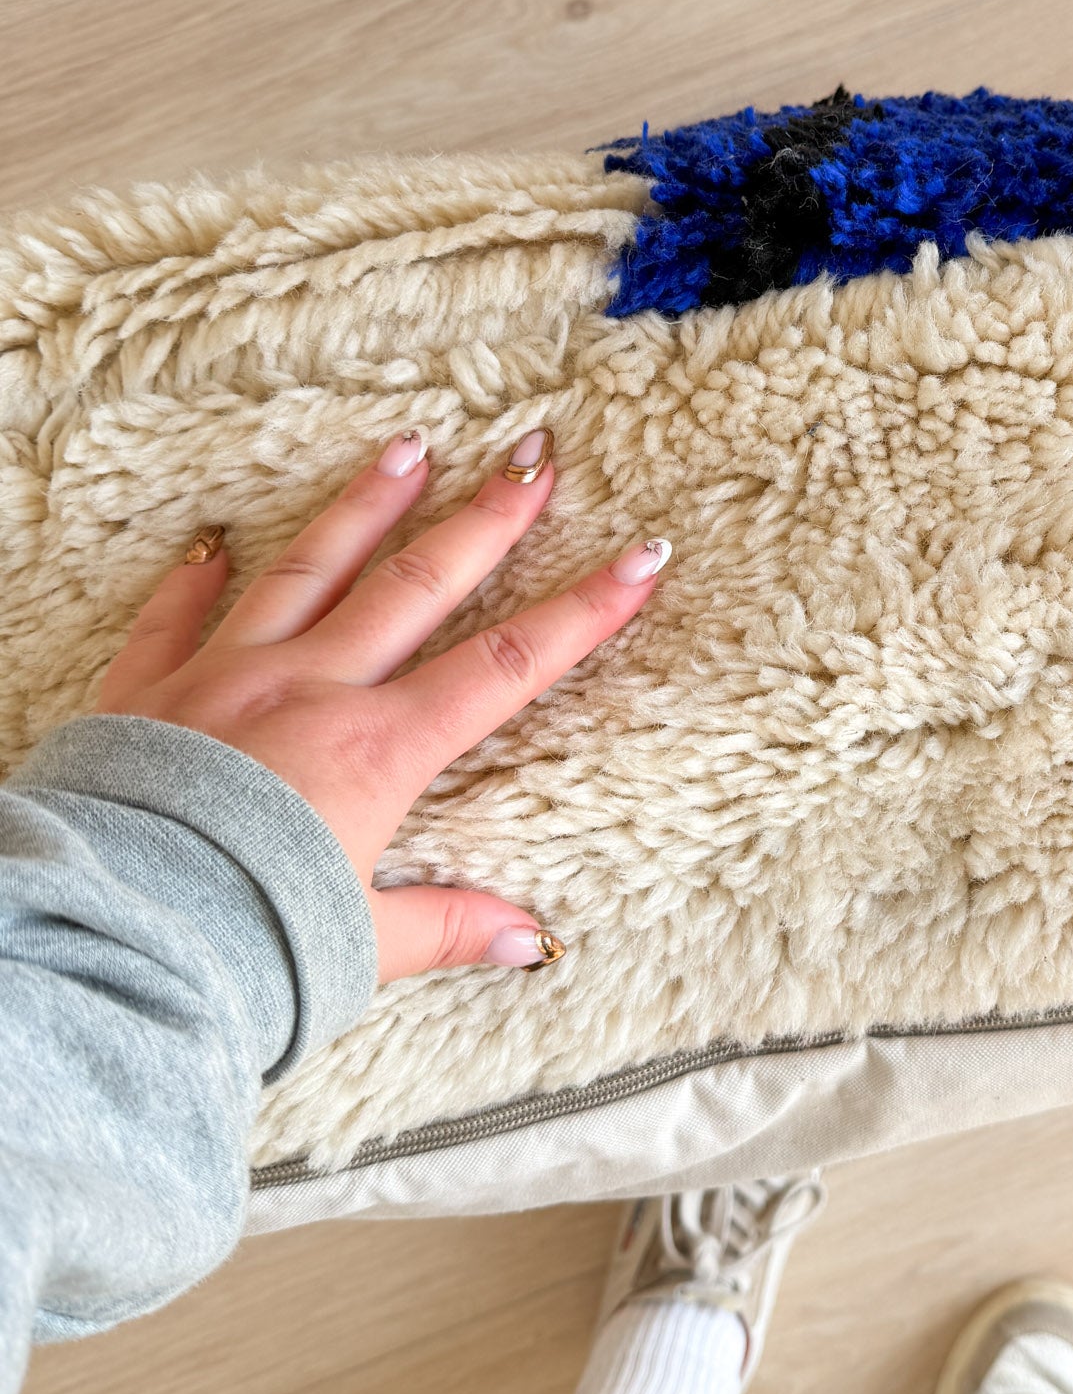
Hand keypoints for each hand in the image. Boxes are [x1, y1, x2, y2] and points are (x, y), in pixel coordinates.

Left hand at [92, 427, 669, 982]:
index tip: (638, 558)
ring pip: (310, 570)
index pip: (505, 666)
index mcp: (378, 749)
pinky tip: (209, 541)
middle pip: (418, 585)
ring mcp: (226, 677)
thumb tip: (529, 943)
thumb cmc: (240, 943)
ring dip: (365, 507)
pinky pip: (176, 616)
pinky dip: (194, 578)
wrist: (113, 933)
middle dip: (487, 518)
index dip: (581, 613)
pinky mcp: (146, 690)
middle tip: (533, 457)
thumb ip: (445, 928)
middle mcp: (310, 690)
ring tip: (408, 448)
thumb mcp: (359, 944)